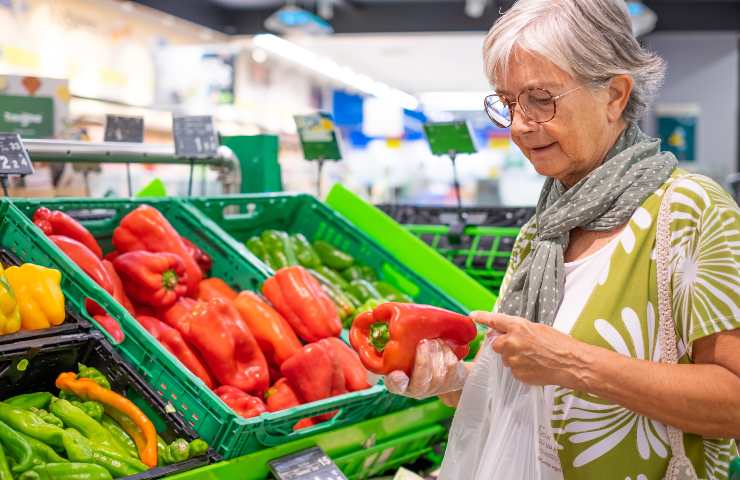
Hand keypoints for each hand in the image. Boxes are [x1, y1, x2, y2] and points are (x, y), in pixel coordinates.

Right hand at [384, 339, 468, 399]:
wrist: (448, 372)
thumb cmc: (419, 359)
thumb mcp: (404, 356)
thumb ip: (395, 348)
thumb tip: (380, 325)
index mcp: (402, 383)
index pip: (396, 387)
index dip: (396, 383)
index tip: (397, 374)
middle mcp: (419, 389)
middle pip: (421, 381)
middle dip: (423, 361)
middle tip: (424, 342)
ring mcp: (437, 387)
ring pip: (438, 372)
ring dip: (436, 351)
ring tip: (433, 340)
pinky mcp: (454, 380)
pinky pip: (451, 365)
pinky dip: (447, 351)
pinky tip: (443, 343)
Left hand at [471, 311, 590, 387]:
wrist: (571, 363)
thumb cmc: (559, 343)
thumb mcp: (538, 328)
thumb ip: (519, 329)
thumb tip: (506, 331)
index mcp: (518, 327)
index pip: (495, 320)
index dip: (482, 317)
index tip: (472, 316)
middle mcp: (511, 342)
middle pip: (496, 344)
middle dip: (504, 345)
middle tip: (520, 346)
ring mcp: (513, 359)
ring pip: (505, 359)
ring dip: (514, 357)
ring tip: (533, 357)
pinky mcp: (517, 374)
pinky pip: (513, 371)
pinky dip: (521, 369)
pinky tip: (534, 366)